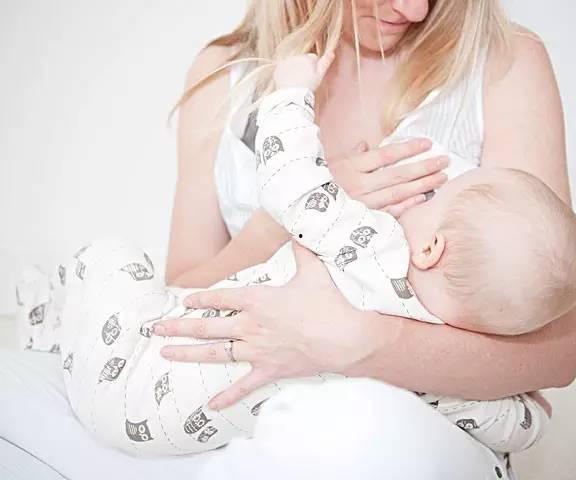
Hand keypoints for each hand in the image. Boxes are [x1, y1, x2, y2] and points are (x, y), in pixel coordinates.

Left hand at [153, 243, 382, 409]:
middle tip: (156, 328)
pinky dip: (227, 397)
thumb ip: (301, 249)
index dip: (201, 297)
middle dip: (179, 326)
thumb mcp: (314, 270)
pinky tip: (210, 406)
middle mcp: (251, 325)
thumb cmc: (329, 304)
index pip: (221, 296)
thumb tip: (296, 228)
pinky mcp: (270, 371)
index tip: (184, 301)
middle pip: (208, 326)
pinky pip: (243, 386)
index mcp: (258, 300)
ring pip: (215, 353)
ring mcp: (258, 350)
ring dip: (188, 354)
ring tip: (165, 354)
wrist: (346, 338)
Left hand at [274, 51, 334, 90]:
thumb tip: (332, 52)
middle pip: (301, 60)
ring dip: (293, 70)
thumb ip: (325, 62)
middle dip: (302, 67)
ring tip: (295, 82)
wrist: (293, 96)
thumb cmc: (308, 87)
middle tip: (303, 80)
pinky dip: (284, 75)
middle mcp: (296, 57)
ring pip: (291, 64)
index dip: (313, 67)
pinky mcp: (278, 69)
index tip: (312, 76)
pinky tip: (288, 83)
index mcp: (308, 58)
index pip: (312, 58)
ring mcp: (286, 62)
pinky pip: (282, 70)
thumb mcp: (320, 75)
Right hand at [329, 138, 448, 218]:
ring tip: (441, 178)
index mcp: (352, 167)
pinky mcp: (365, 219)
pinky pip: (390, 212)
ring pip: (398, 193)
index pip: (386, 155)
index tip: (428, 143)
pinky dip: (408, 205)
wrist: (306, 211)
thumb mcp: (334, 164)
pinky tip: (423, 198)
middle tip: (444, 161)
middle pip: (398, 174)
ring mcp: (363, 204)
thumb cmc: (322, 184)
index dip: (408, 149)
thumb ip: (352, 154)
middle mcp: (359, 185)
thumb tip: (365, 144)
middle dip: (424, 167)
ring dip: (422, 185)